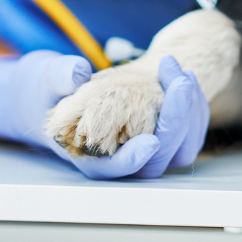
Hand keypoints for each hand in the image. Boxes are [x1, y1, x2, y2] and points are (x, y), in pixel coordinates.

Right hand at [0, 50, 207, 178]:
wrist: (62, 89)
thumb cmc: (51, 89)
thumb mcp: (49, 78)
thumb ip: (61, 77)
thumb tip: (77, 73)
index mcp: (89, 155)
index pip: (115, 169)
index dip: (133, 159)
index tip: (151, 142)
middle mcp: (120, 159)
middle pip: (159, 157)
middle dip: (176, 119)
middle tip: (181, 80)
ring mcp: (144, 149)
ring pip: (181, 144)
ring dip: (189, 108)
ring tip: (180, 72)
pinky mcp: (161, 135)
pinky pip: (188, 129)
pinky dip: (192, 104)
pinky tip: (182, 76)